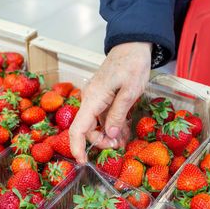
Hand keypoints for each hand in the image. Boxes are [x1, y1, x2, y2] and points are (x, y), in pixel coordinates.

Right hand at [69, 42, 151, 163]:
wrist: (131, 46)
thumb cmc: (132, 65)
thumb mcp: (130, 91)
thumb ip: (118, 115)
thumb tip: (109, 136)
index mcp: (93, 99)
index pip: (78, 128)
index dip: (77, 147)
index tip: (82, 162)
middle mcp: (90, 100)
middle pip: (87, 129)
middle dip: (100, 141)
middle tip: (118, 146)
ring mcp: (95, 98)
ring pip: (95, 124)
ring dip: (108, 134)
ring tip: (123, 140)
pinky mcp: (101, 97)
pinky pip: (102, 116)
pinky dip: (111, 125)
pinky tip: (122, 129)